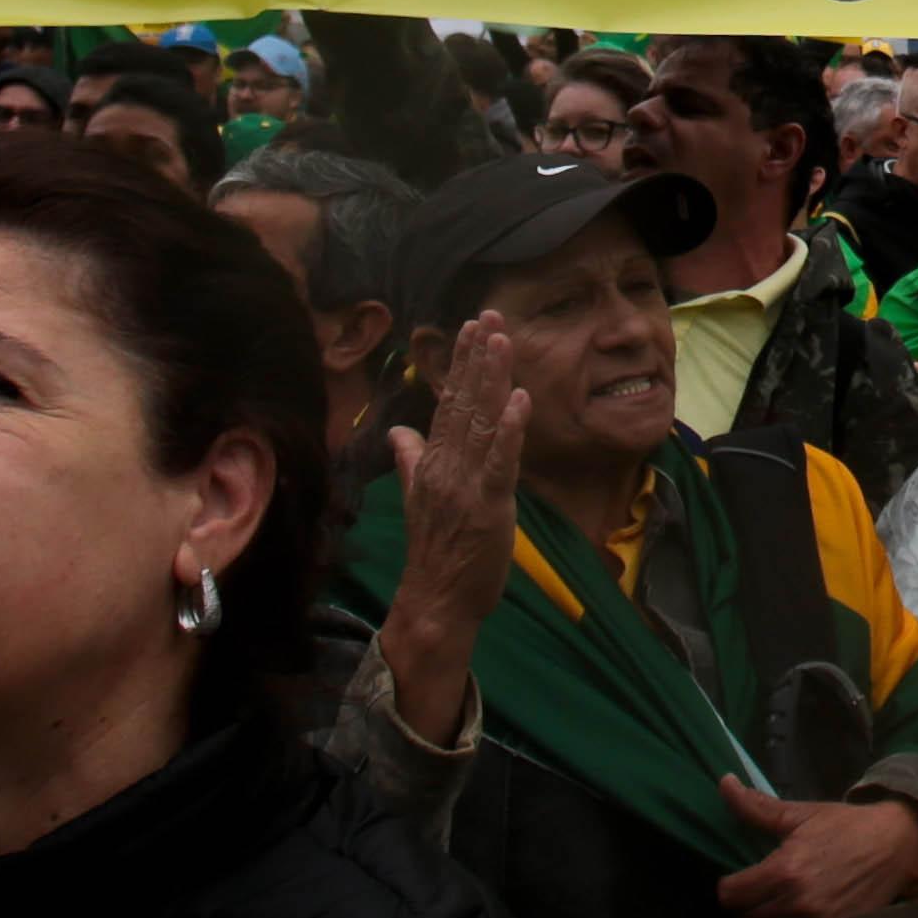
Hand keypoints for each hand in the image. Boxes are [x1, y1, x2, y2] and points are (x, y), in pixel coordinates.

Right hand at [369, 321, 528, 751]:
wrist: (436, 602)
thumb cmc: (437, 553)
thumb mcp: (421, 499)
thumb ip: (411, 460)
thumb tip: (398, 429)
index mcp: (432, 463)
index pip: (447, 403)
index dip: (460, 364)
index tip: (470, 326)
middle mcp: (445, 467)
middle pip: (462, 403)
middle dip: (476, 357)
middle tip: (488, 315)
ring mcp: (464, 486)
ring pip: (478, 423)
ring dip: (490, 380)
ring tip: (500, 340)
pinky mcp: (486, 507)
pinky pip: (499, 463)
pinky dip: (508, 432)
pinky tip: (518, 401)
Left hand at [717, 778, 917, 917]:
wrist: (897, 845)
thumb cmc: (846, 827)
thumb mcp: (801, 814)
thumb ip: (756, 807)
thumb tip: (724, 782)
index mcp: (784, 870)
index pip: (730, 895)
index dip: (729, 887)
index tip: (740, 881)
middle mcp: (796, 903)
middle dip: (747, 906)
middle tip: (760, 894)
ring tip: (777, 912)